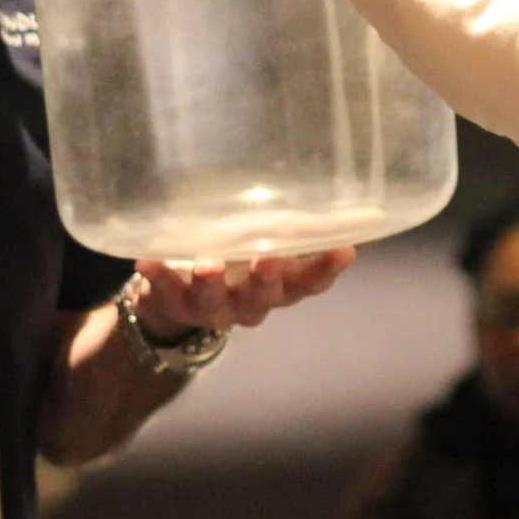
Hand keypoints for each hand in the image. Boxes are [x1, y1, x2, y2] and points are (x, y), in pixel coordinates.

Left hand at [132, 248, 356, 336]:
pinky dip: (157, 278)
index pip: (311, 283)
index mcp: (280, 285)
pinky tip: (146, 260)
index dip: (326, 269)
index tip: (343, 250)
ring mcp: (211, 307)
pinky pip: (164, 294)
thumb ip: (310, 226)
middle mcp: (250, 302)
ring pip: (214, 301)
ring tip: (207, 263)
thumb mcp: (273, 238)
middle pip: (265, 297)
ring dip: (211, 283)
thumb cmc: (238, 254)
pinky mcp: (173, 304)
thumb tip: (372, 211)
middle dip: (266, 279)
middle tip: (266, 258)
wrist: (180, 291)